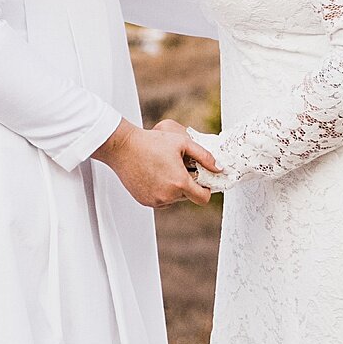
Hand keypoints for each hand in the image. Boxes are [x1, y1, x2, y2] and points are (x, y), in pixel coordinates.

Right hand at [96, 117, 212, 205]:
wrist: (123, 147)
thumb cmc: (151, 142)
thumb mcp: (182, 143)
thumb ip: (204, 156)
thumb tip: (219, 167)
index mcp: (180, 183)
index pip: (203, 198)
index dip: (206, 190)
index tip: (203, 181)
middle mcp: (168, 196)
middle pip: (188, 197)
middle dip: (188, 185)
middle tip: (179, 168)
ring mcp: (155, 200)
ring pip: (174, 199)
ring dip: (174, 188)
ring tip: (164, 169)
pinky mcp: (144, 201)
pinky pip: (160, 200)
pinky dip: (161, 191)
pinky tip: (154, 175)